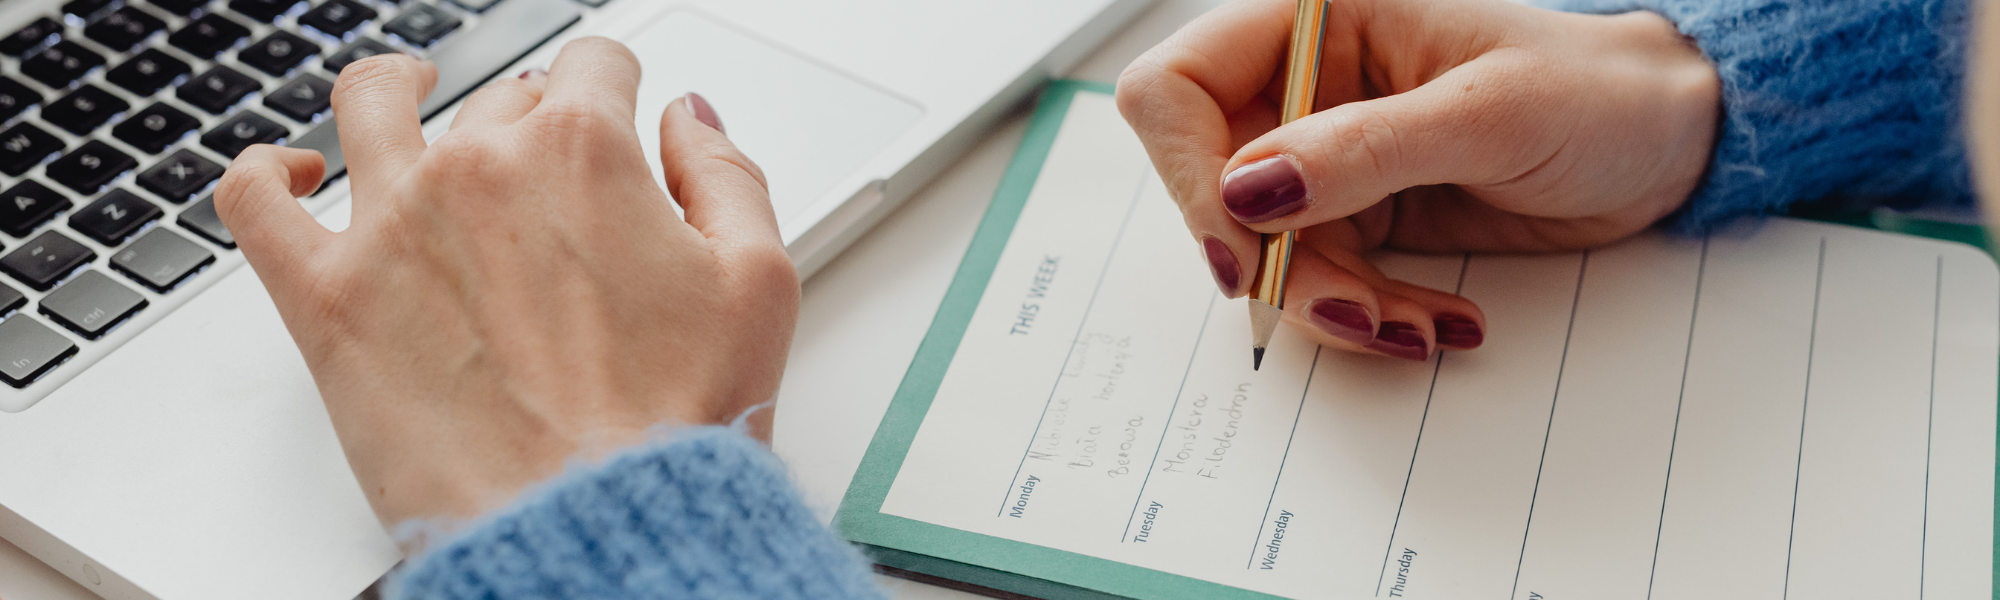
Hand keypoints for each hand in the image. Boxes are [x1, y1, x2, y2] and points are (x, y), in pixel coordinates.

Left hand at [213, 39, 797, 526]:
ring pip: (370, 107)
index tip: (617, 115)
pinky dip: (268, 171)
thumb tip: (687, 120)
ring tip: (406, 95)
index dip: (614, 87)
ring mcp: (390, 226)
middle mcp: (478, 169)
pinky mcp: (326, 299)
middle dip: (533, 122)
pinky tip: (296, 175)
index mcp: (584, 152)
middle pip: (500, 98)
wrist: (592, 527)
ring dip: (395, 88)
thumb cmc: (677, 424)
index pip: (594, 65)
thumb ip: (727, 174)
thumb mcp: (758, 284)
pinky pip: (255, 200)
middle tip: (556, 187)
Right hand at [1117, 0, 1717, 359]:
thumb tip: (1250, 188)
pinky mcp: (1352, 211)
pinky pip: (1318, 278)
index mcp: (1313, 18)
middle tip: (1349, 305)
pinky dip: (1366, 314)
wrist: (1663, 144)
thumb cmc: (1596, 90)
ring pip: (1264, 250)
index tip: (1242, 248)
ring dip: (1329, 304)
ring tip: (1413, 324)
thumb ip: (1365, 149)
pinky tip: (1435, 320)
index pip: (1179, 87)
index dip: (1188, 171)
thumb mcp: (1488, 114)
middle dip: (1275, 261)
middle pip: (1210, 184)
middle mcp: (1301, 82)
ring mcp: (1323, 153)